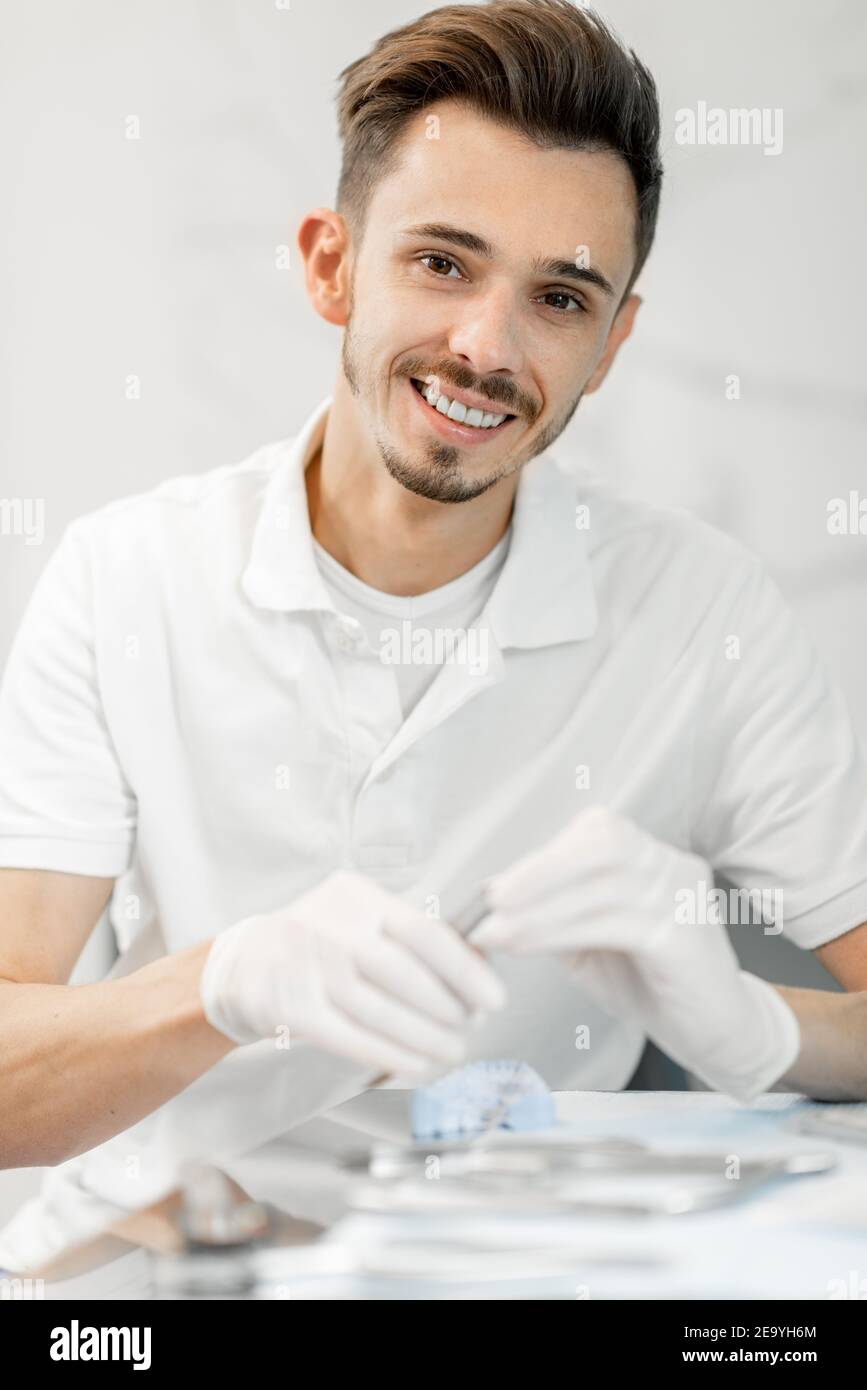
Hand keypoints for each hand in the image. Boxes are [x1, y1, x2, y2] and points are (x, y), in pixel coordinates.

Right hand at [198, 870, 506, 1080]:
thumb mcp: (360, 918)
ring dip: (424, 1038)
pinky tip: (416, 1062)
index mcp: (357, 897)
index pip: (424, 931)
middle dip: (448, 1008)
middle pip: (404, 974)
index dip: (466, 970)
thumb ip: (411, 934)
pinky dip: (389, 1054)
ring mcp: (306, 966)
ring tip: (451, 1051)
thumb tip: (479, 963)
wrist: (244, 962)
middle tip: (471, 1027)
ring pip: (379, 1011)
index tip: (492, 997)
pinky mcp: (290, 1006)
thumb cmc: (319, 941)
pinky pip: (350, 1037)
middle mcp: (329, 926)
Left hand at [471, 807, 799, 1101]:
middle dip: (542, 869)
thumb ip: (555, 914)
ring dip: (542, 908)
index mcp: (652, 859)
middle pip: (603, 844)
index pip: (597, 832)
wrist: (719, 1034)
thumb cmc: (652, 982)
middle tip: (493, 899)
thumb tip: (495, 895)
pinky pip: (617, 924)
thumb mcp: (592, 942)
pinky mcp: (686, 938)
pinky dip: (562, 931)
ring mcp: (684, 899)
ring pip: (605, 885)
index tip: (498, 887)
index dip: (545, 855)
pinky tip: (527, 946)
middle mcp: (673, 868)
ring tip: (498, 932)